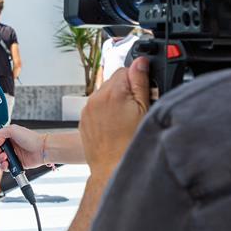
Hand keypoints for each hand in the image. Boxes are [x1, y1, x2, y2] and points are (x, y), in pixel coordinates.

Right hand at [0, 125, 45, 169]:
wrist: (41, 149)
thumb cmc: (31, 138)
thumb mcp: (13, 129)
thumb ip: (1, 133)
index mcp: (9, 137)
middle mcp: (10, 146)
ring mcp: (12, 155)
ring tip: (5, 157)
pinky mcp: (15, 163)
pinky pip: (5, 167)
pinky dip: (3, 166)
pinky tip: (7, 163)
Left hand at [80, 57, 149, 182]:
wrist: (113, 168)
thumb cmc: (131, 144)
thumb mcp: (145, 110)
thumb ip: (141, 82)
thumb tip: (140, 62)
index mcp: (113, 92)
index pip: (126, 69)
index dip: (138, 80)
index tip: (143, 93)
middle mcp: (96, 98)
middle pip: (114, 81)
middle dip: (126, 90)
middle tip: (136, 109)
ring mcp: (88, 109)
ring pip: (105, 94)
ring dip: (115, 101)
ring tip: (125, 120)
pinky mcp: (85, 120)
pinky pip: (97, 108)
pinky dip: (106, 113)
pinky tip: (115, 126)